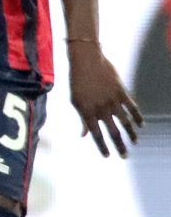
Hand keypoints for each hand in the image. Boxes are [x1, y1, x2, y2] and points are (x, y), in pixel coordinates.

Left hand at [68, 41, 142, 157]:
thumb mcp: (75, 101)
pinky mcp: (121, 92)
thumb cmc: (77, 81)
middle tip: (124, 156)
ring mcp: (113, 100)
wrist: (86, 60)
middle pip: (113, 132)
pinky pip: (132, 108)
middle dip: (119, 146)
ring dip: (131, 134)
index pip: (96, 134)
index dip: (102, 146)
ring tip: (134, 142)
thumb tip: (83, 136)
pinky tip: (141, 125)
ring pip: (125, 122)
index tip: (107, 156)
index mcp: (87, 111)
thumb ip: (82, 119)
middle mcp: (101, 108)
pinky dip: (137, 117)